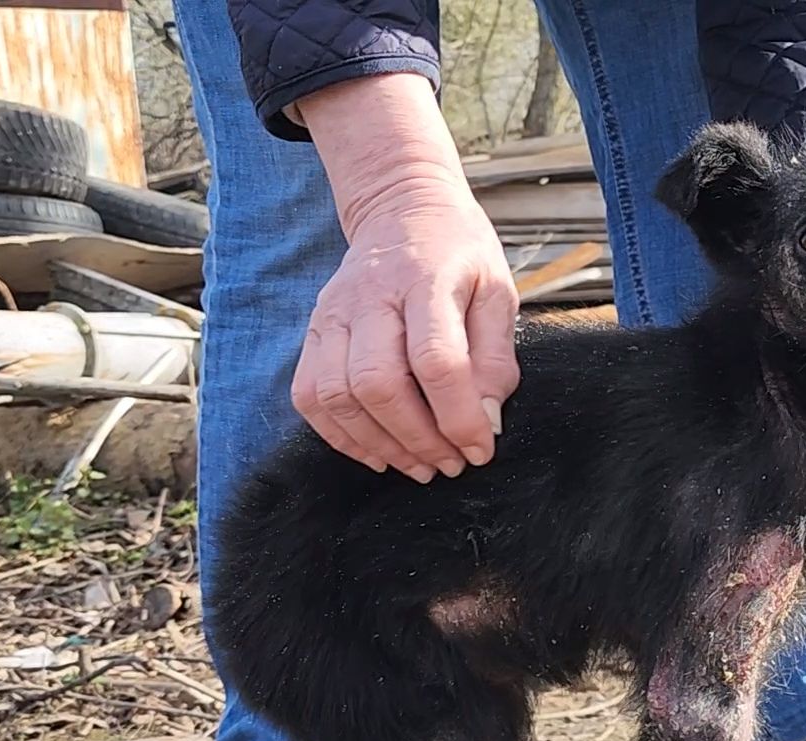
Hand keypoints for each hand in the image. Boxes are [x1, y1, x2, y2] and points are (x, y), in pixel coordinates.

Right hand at [288, 75, 517, 481]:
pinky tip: (378, 452)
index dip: (458, 416)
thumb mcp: (497, 291)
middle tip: (451, 464)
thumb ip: (495, 357)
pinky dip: (340, 436)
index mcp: (426, 280)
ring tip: (419, 466)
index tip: (480, 449)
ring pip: (337, 396)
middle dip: (417, 439)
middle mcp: (370, 296)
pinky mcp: (313, 331)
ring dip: (379, 445)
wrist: (400, 210)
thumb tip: (486, 421)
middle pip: (378, 382)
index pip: (435, 359)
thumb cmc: (457, 255)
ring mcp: (333, 314)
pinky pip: (308, 396)